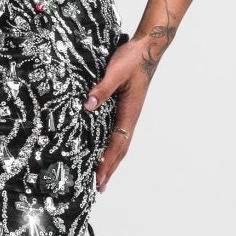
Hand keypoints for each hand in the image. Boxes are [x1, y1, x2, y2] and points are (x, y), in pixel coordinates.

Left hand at [84, 36, 150, 192]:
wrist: (147, 48)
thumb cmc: (132, 58)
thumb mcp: (115, 71)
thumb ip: (102, 89)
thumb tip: (88, 105)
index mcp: (129, 112)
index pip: (117, 144)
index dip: (107, 162)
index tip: (99, 178)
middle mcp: (130, 117)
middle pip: (120, 150)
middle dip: (110, 169)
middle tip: (99, 187)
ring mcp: (129, 113)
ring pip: (120, 143)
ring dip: (112, 161)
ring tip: (102, 176)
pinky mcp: (126, 108)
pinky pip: (118, 133)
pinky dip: (112, 147)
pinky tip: (105, 150)